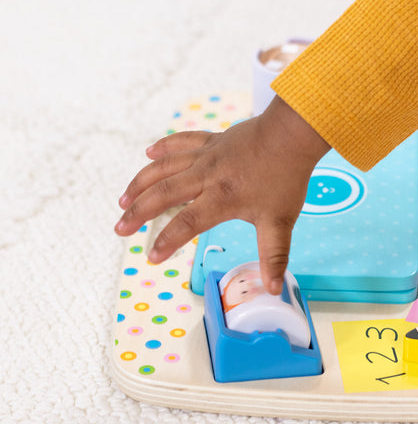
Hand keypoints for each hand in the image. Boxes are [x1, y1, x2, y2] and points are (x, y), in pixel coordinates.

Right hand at [114, 96, 330, 293]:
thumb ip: (274, 256)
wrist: (292, 134)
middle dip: (138, 213)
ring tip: (123, 199)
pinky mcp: (213, 140)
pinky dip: (164, 147)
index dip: (167, 241)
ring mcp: (208, 155)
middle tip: (120, 229)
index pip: (187, 223)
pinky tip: (149, 152)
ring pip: (165, 167)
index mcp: (222, 198)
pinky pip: (182, 141)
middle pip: (164, 194)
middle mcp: (207, 175)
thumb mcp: (281, 221)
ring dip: (140, 183)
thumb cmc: (287, 176)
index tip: (151, 257)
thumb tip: (272, 289)